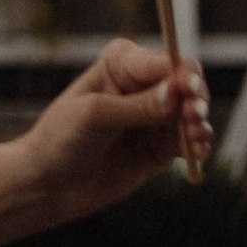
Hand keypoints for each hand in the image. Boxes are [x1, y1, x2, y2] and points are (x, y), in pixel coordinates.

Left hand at [0, 40, 212, 246]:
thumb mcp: (93, 117)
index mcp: (122, 64)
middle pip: (187, 85)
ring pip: (192, 114)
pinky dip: (199, 145)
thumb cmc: (59, 140)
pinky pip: (189, 142)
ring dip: (200, 124)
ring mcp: (154, 117)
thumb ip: (136, 106)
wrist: (47, 184)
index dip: (181, 75)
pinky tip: (199, 152)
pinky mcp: (160, 147)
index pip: (165, 62)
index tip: (186, 92)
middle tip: (193, 118)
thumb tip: (175, 93)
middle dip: (195, 100)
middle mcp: (143, 86)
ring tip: (196, 137)